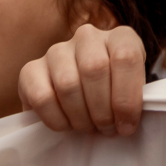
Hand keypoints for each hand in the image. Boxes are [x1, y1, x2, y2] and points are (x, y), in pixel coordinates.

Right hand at [17, 24, 145, 135]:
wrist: (82, 98)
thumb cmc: (114, 96)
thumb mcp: (134, 93)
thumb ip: (134, 101)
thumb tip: (125, 122)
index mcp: (120, 37)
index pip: (125, 56)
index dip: (127, 97)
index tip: (126, 126)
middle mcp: (87, 37)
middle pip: (94, 69)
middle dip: (102, 111)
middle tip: (106, 129)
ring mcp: (57, 51)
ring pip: (67, 84)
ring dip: (80, 117)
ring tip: (88, 127)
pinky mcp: (31, 70)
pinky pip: (42, 97)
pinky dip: (57, 119)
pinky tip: (66, 124)